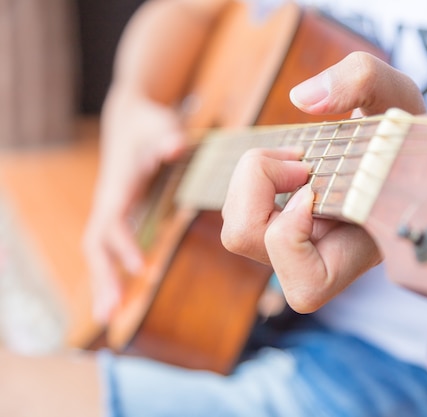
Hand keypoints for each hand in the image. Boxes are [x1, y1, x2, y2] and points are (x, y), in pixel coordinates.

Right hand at [82, 86, 185, 321]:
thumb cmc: (147, 124)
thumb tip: (174, 146)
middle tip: (109, 314)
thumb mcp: (159, 124)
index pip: (114, 221)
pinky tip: (119, 296)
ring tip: (108, 317)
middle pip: (97, 245)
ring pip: (99, 252)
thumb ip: (167, 136)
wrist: (129, 120)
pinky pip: (108, 249)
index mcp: (118, 186)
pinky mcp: (117, 216)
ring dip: (103, 282)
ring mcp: (110, 211)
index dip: (124, 244)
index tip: (138, 268)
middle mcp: (109, 202)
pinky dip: (110, 273)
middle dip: (103, 277)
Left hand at [221, 52, 424, 312]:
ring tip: (293, 160)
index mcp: (360, 250)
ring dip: (250, 182)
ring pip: (237, 230)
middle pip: (251, 246)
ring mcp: (299, 244)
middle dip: (255, 189)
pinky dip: (251, 180)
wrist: (401, 152)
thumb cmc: (405, 132)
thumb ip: (362, 79)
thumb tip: (303, 98)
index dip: (290, 239)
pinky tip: (285, 165)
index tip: (311, 188)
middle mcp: (324, 256)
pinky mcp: (281, 226)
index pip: (307, 286)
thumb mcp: (399, 96)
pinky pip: (242, 212)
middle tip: (297, 162)